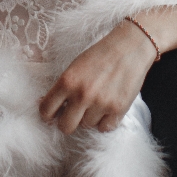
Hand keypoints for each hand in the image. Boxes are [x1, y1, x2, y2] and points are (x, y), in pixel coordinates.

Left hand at [38, 21, 154, 134]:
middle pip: (65, 126)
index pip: (46, 110)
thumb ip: (63, 87)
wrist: (129, 47)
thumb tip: (47, 106)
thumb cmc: (100, 54)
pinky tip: (107, 106)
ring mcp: (100, 104)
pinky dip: (105, 121)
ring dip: (90, 117)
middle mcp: (82, 94)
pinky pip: (104, 128)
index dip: (48, 114)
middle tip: (74, 113)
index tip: (53, 114)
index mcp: (67, 81)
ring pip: (86, 125)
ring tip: (98, 100)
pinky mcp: (118, 110)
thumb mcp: (75, 66)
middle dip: (68, 121)